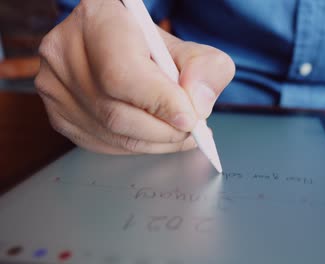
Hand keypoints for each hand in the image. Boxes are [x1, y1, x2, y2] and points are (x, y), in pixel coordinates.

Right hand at [35, 0, 234, 153]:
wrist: (117, 47)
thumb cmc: (150, 46)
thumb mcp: (188, 46)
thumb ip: (205, 69)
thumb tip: (198, 106)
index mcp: (96, 21)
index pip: (122, 74)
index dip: (160, 102)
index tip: (190, 118)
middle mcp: (64, 53)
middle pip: (116, 113)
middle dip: (164, 130)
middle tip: (192, 130)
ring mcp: (55, 87)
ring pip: (111, 134)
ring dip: (155, 143)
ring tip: (180, 133)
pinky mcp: (59, 115)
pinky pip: (103, 144)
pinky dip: (138, 146)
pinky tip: (155, 135)